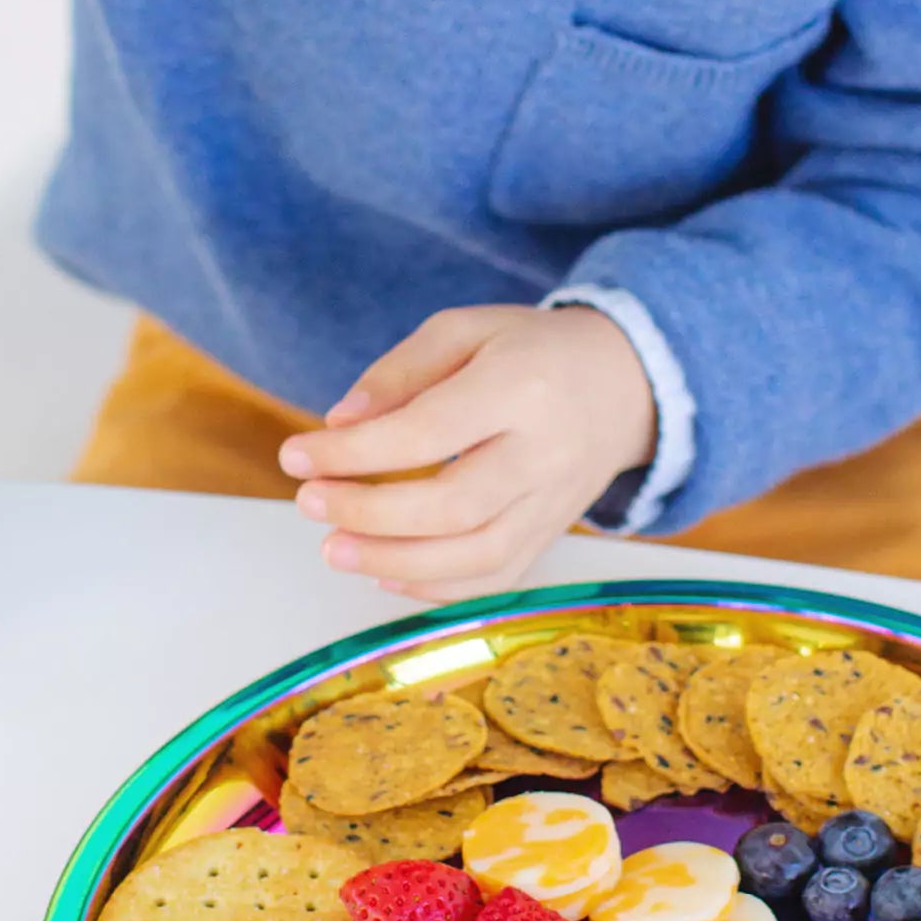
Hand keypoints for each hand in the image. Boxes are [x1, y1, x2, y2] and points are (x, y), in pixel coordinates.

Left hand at [278, 304, 657, 600]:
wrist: (625, 385)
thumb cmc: (531, 351)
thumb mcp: (466, 331)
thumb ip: (400, 372)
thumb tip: (338, 425)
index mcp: (521, 388)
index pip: (427, 432)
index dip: (353, 453)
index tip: (295, 455)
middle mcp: (544, 453)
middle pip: (453, 505)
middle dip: (368, 514)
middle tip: (309, 503)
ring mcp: (554, 503)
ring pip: (477, 555)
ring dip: (395, 563)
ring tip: (334, 550)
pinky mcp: (551, 534)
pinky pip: (497, 578)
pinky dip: (437, 589)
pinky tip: (384, 575)